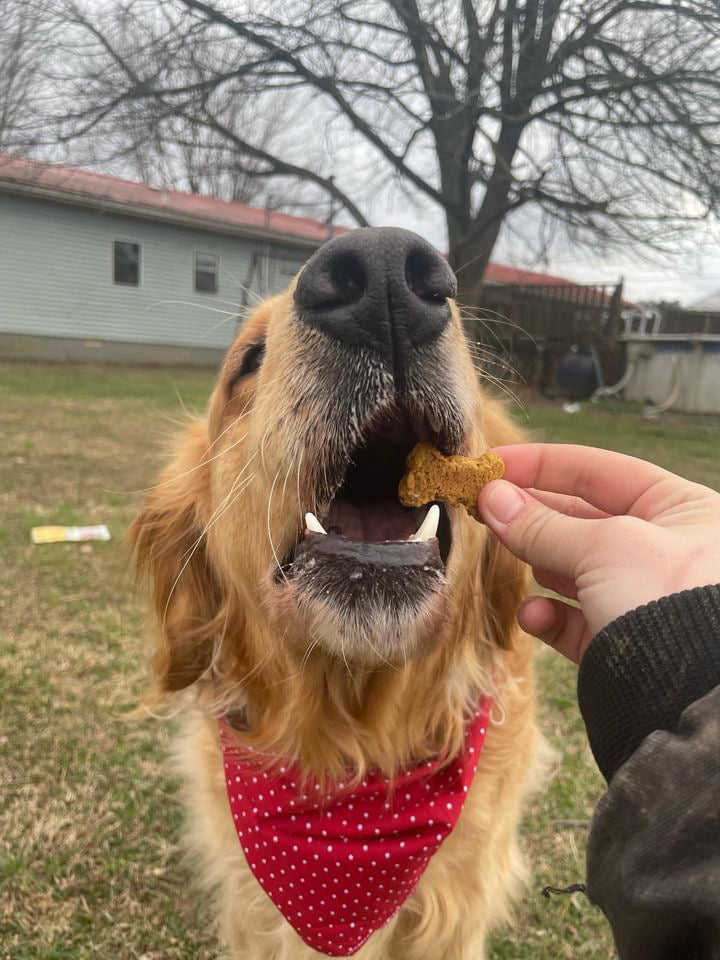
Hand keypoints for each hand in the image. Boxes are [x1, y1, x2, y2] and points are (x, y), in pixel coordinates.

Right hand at [477, 444, 719, 663]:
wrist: (693, 705)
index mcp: (681, 509)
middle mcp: (666, 549)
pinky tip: (533, 617)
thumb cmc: (669, 604)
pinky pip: (575, 619)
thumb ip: (542, 523)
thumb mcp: (603, 548)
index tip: (492, 465)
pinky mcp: (624, 642)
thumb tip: (490, 497)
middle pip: (582, 519)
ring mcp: (643, 597)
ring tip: (510, 560)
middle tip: (483, 511)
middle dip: (532, 518)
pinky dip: (549, 616)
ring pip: (573, 569)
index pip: (600, 471)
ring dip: (539, 566)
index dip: (542, 465)